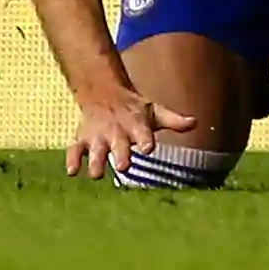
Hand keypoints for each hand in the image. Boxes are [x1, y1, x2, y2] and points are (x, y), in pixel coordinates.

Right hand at [67, 86, 195, 179]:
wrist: (104, 95)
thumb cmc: (136, 110)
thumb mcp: (155, 112)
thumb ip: (174, 120)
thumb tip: (196, 122)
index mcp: (136, 124)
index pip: (143, 133)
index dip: (145, 140)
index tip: (149, 148)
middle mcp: (116, 131)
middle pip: (118, 145)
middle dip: (120, 155)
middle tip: (123, 166)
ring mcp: (97, 136)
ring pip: (95, 151)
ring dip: (96, 161)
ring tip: (97, 174)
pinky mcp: (81, 140)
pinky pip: (74, 151)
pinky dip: (72, 160)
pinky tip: (73, 172)